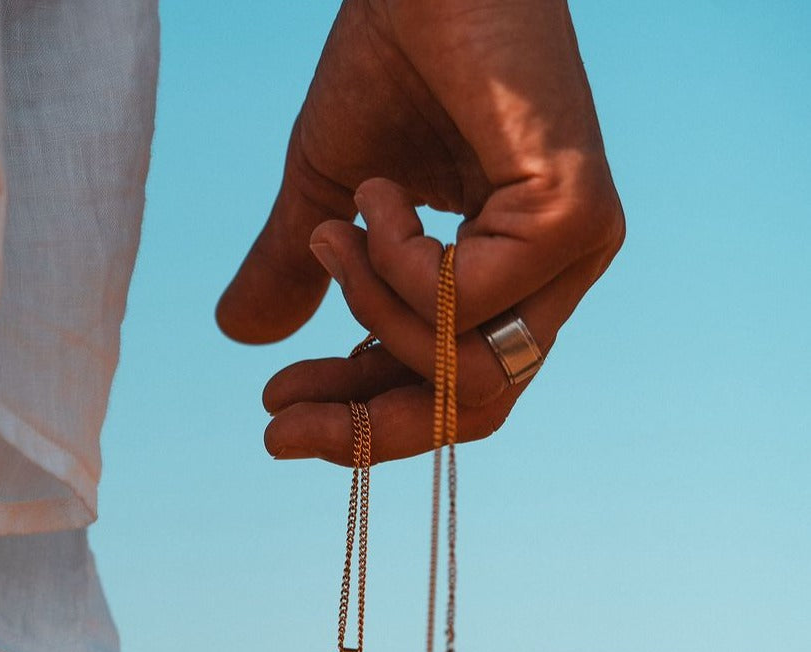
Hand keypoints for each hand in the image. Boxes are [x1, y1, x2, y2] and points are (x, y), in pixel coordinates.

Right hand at [216, 0, 624, 463]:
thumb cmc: (390, 63)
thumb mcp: (325, 196)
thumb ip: (299, 271)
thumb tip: (239, 335)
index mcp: (506, 281)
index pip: (447, 389)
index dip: (364, 423)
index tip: (277, 421)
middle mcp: (551, 278)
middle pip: (470, 406)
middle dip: (366, 425)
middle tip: (276, 413)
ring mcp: (573, 250)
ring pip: (464, 367)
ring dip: (371, 312)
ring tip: (338, 229)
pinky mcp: (573, 214)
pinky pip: (465, 302)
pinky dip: (398, 265)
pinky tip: (381, 194)